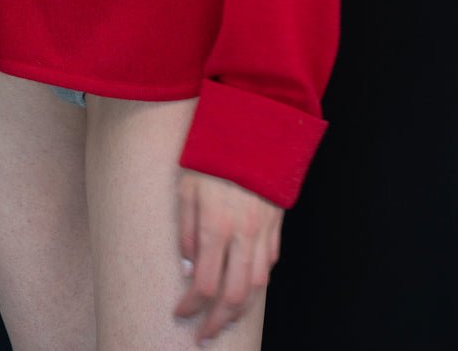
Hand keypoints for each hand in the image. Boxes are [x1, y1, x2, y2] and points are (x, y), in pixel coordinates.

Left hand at [174, 169, 282, 344]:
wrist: (253, 128)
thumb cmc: (214, 155)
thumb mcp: (187, 187)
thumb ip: (185, 230)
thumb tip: (185, 268)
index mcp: (216, 226)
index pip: (203, 284)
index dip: (191, 306)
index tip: (180, 314)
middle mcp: (243, 234)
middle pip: (233, 295)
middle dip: (217, 322)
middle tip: (204, 335)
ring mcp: (263, 231)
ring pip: (256, 286)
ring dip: (240, 309)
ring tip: (226, 320)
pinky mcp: (276, 224)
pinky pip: (269, 263)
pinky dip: (258, 282)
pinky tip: (246, 287)